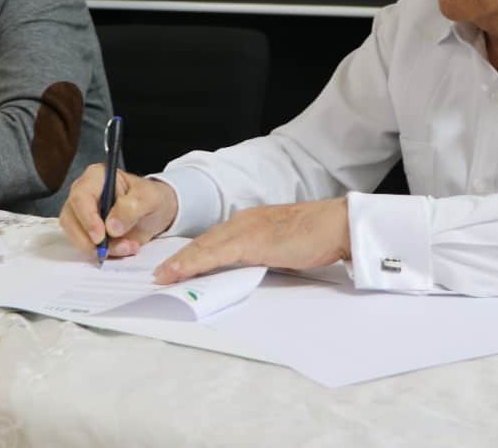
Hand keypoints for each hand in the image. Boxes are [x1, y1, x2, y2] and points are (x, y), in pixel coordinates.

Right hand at [59, 163, 178, 258]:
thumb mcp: (150, 198)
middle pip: (70, 218)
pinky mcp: (85, 231)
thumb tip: (112, 227)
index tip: (100, 236)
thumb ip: (132, 207)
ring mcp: (82, 214)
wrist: (155, 213)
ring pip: (74, 235)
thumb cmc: (151, 198)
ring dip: (98, 249)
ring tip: (126, 247)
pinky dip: (102, 253)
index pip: (80, 196)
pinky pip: (84, 246)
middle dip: (90, 239)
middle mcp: (84, 194)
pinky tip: (122, 249)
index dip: (87, 218)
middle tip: (113, 248)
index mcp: (96, 177)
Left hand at [153, 197, 349, 284]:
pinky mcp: (251, 241)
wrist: (337, 225)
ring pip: (204, 247)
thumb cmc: (317, 236)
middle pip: (203, 242)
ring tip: (162, 277)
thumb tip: (251, 272)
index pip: (214, 239)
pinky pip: (215, 254)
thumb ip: (264, 255)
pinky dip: (193, 263)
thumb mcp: (282, 247)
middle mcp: (243, 222)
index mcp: (250, 223)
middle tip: (160, 274)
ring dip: (181, 262)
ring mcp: (246, 229)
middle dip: (181, 259)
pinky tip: (179, 272)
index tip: (177, 266)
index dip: (193, 253)